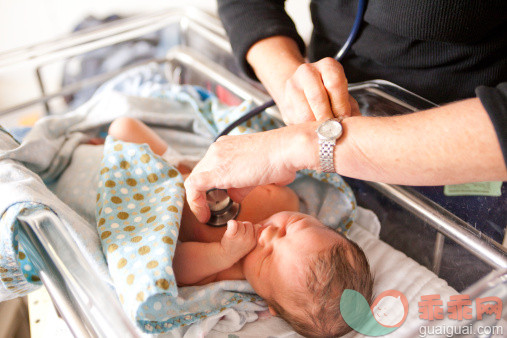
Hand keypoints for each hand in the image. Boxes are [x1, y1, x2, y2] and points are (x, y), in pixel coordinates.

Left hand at [184, 123, 317, 222]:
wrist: (289, 149)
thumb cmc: (283, 159)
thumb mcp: (260, 174)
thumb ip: (244, 184)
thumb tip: (235, 195)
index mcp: (228, 146)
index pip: (210, 167)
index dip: (209, 187)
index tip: (217, 200)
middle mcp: (218, 148)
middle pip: (201, 174)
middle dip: (204, 194)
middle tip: (211, 210)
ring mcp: (215, 157)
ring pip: (195, 180)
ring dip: (200, 200)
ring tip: (207, 215)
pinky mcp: (216, 170)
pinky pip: (194, 187)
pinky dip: (195, 203)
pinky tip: (204, 215)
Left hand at [221, 220, 257, 259]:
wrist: (224, 256)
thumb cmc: (237, 248)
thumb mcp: (250, 244)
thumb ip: (255, 235)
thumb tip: (260, 225)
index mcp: (254, 242)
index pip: (256, 227)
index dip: (249, 229)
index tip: (244, 235)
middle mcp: (248, 240)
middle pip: (248, 223)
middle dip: (243, 226)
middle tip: (237, 235)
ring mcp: (240, 238)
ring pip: (240, 223)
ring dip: (236, 226)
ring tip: (233, 235)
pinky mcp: (231, 236)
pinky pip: (233, 223)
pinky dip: (230, 223)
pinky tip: (229, 228)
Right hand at [278, 58, 359, 124]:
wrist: (302, 89)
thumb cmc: (328, 94)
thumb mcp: (342, 95)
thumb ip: (349, 107)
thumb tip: (352, 124)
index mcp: (327, 66)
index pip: (335, 84)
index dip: (341, 105)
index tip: (344, 118)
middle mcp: (307, 71)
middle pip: (317, 97)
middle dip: (327, 117)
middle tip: (334, 129)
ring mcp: (293, 86)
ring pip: (305, 112)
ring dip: (316, 125)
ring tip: (325, 131)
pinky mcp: (285, 103)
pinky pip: (296, 120)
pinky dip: (307, 129)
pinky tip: (314, 130)